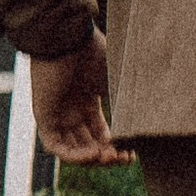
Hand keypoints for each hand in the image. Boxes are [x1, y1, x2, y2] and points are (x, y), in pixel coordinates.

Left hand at [32, 27, 130, 162]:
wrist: (67, 35)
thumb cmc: (92, 51)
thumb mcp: (115, 80)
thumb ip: (128, 100)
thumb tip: (152, 118)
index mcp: (87, 100)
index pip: (100, 133)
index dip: (116, 146)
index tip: (133, 154)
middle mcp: (71, 110)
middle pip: (87, 145)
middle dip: (107, 157)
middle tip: (125, 159)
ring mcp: (56, 114)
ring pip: (72, 150)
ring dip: (92, 160)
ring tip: (111, 158)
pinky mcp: (43, 116)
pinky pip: (55, 146)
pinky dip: (74, 155)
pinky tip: (94, 154)